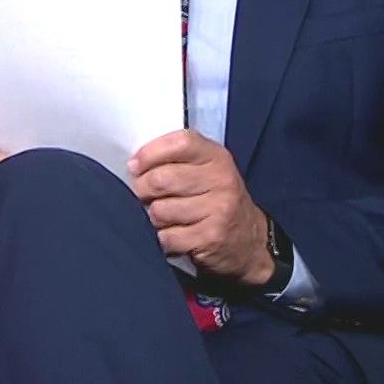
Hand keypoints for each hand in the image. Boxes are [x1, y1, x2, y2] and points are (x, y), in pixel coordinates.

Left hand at [128, 130, 272, 285]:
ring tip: (166, 218)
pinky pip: (167, 237)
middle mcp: (221, 180)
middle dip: (142, 190)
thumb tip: (134, 166)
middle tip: (145, 196)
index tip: (135, 166)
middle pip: (161, 179)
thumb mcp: (206, 170)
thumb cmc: (216, 200)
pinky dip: (163, 239)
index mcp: (217, 157)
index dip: (149, 154)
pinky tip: (175, 235)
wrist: (250, 240)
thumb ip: (176, 159)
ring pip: (159, 210)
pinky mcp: (211, 237)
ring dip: (153, 217)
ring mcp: (219, 209)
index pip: (179, 143)